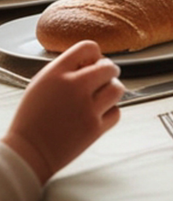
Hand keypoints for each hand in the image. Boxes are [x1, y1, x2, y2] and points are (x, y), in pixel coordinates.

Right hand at [2, 41, 123, 183]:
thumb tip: (92, 62)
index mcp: (56, 74)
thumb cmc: (32, 119)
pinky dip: (110, 112)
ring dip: (112, 90)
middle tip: (103, 79)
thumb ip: (65, 70)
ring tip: (101, 96)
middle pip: (108, 67)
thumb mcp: (41, 85)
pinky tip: (98, 114)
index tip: (92, 64)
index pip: (88, 47)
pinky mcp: (95, 128)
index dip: (94, 55)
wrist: (27, 153)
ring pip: (117, 88)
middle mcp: (73, 87)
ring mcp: (86, 108)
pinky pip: (116, 111)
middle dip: (109, 71)